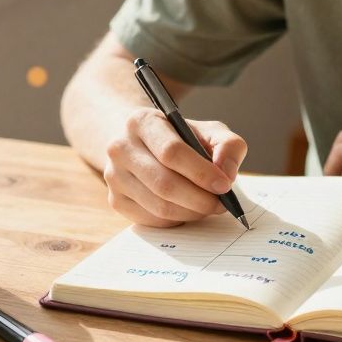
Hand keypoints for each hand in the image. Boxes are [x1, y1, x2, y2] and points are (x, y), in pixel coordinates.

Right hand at [103, 108, 247, 226]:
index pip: (171, 152)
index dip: (201, 172)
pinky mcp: (116, 200)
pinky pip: (152, 219)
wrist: (141, 143)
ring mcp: (114, 177)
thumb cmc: (179, 138)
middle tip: (221, 203)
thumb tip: (227, 174)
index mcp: (142, 122)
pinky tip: (188, 209)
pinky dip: (177, 219)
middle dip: (200, 199)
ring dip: (191, 212)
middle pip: (164, 184)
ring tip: (209, 206)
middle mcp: (121, 148)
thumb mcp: (207, 130)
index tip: (224, 185)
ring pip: (159, 206)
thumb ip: (227, 145)